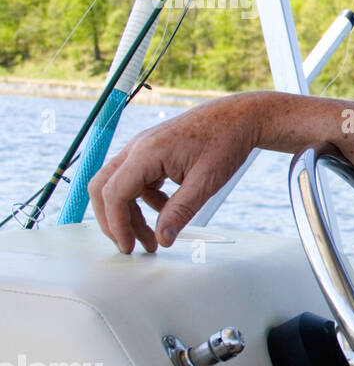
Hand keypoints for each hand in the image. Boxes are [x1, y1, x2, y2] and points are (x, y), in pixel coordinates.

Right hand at [88, 93, 265, 253]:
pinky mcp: (151, 153)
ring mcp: (142, 149)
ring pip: (119, 186)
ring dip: (130, 214)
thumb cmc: (225, 142)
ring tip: (152, 237)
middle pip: (104, 189)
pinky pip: (136, 181)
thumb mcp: (205, 183)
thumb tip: (163, 239)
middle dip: (113, 220)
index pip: (114, 194)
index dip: (117, 225)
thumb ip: (181, 212)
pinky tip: (166, 211)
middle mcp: (137, 148)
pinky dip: (144, 201)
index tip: (129, 247)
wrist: (238, 118)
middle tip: (131, 245)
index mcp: (146, 153)